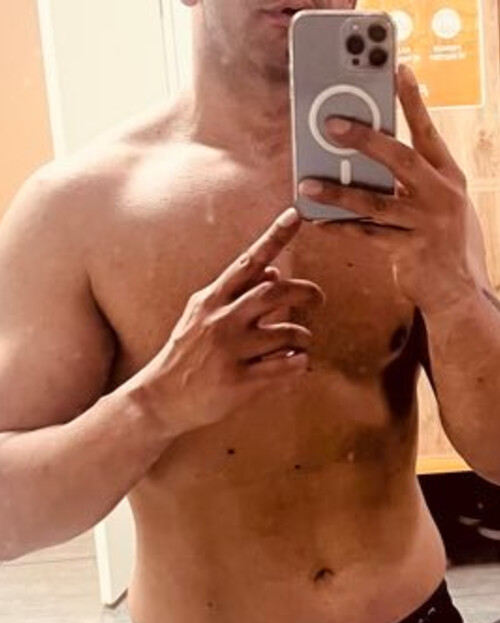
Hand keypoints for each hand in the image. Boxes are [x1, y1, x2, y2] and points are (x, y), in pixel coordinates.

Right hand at [144, 208, 324, 435]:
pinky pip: (285, 368)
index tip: (295, 214)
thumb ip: (235, 293)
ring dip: (303, 335)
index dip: (274, 237)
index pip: (247, 262)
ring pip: (286, 333)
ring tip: (302, 341)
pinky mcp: (239, 383)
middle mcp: (220, 322)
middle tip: (319, 299)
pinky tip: (298, 363)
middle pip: (274, 294)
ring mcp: (230, 352)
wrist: (160, 397)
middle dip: (305, 292)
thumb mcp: (201, 315)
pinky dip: (299, 363)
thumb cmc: (185, 353)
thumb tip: (272, 272)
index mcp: (211, 301)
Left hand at [299, 65, 478, 314]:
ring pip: (375, 203)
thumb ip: (410, 184)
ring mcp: (427, 225)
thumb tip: (364, 164)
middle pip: (400, 159)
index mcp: (449, 178)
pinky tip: (317, 221)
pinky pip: (366, 236)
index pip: (428, 132)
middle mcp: (441, 196)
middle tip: (331, 124)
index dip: (413, 101)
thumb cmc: (441, 242)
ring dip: (337, 193)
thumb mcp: (438, 205)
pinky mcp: (409, 252)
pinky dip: (339, 228)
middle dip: (364, 139)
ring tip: (307, 184)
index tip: (397, 70)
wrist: (458, 292)